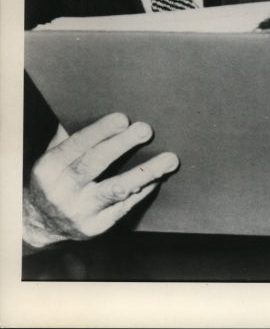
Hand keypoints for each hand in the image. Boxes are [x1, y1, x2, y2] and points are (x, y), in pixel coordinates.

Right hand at [23, 112, 178, 249]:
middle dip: (123, 144)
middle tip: (146, 130)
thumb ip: (70, 133)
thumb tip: (92, 101)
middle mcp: (61, 191)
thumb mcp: (52, 155)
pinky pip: (125, 206)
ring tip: (170, 160)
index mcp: (49, 168)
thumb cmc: (55, 178)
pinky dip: (143, 189)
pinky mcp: (95, 227)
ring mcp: (79, 212)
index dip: (101, 131)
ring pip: (117, 189)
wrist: (41, 223)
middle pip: (96, 164)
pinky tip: (158, 177)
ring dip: (147, 172)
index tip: (124, 118)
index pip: (77, 145)